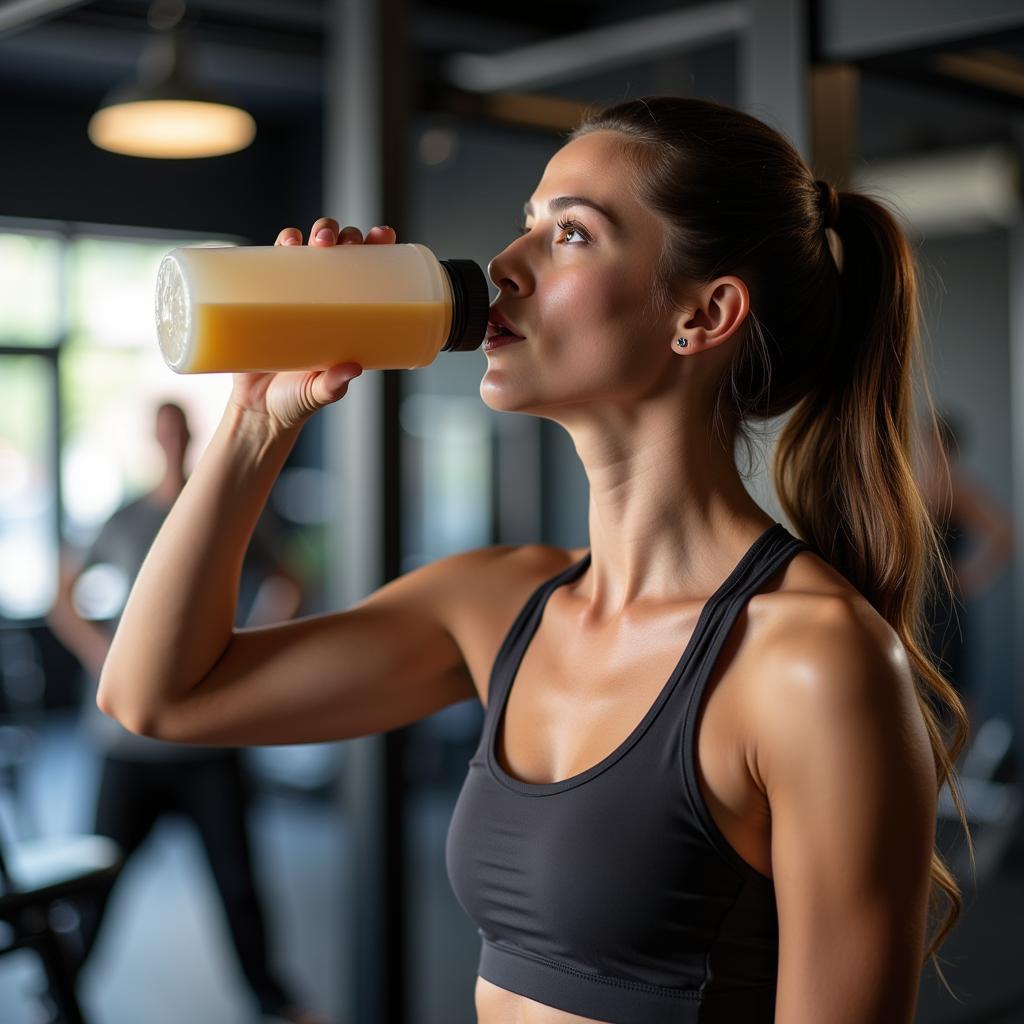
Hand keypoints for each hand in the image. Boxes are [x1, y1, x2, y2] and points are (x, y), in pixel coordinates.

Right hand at [227, 218, 397, 435]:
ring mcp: (294, 295)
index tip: (384, 235)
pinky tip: (288, 240)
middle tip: (342, 243)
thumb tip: (352, 370)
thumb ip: (333, 386)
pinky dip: (281, 246)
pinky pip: (272, 264)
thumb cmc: (296, 401)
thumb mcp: (319, 394)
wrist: (256, 410)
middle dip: (344, 236)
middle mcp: (324, 300)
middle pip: (340, 252)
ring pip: (308, 250)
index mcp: (348, 317)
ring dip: (316, 233)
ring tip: (316, 241)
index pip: (369, 272)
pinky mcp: (263, 298)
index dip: (378, 247)